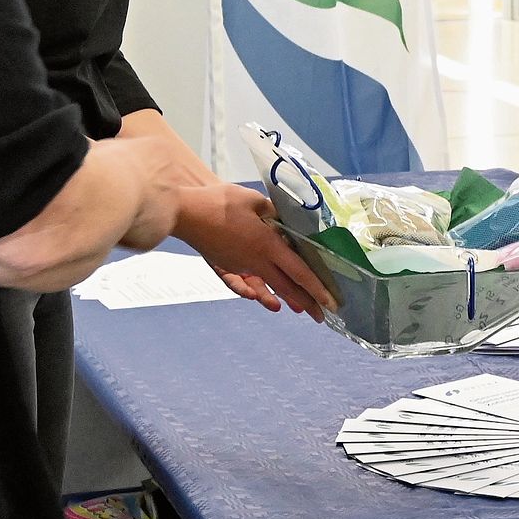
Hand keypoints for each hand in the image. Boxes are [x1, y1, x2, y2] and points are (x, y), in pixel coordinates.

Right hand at [175, 183, 336, 319]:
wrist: (186, 212)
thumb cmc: (221, 202)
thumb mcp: (256, 201)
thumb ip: (276, 213)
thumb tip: (290, 221)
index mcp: (268, 245)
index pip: (299, 271)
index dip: (317, 288)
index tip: (331, 303)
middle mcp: (257, 261)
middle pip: (287, 287)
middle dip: (306, 302)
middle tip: (321, 316)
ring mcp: (241, 266)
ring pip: (269, 286)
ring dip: (286, 298)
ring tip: (299, 310)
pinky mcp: (227, 265)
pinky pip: (245, 282)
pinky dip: (254, 291)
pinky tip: (260, 297)